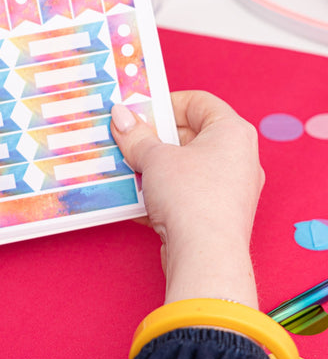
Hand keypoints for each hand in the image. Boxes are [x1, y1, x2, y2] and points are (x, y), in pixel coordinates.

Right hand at [110, 91, 263, 308]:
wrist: (205, 256)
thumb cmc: (191, 197)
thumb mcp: (154, 158)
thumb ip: (136, 135)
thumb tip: (121, 116)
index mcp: (232, 132)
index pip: (198, 102)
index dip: (165, 103)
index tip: (138, 111)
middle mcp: (237, 157)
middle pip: (189, 135)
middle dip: (153, 138)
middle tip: (126, 138)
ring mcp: (229, 188)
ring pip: (184, 167)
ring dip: (153, 166)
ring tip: (126, 166)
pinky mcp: (216, 214)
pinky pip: (184, 193)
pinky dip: (160, 192)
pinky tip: (134, 197)